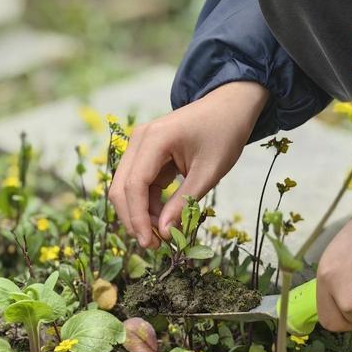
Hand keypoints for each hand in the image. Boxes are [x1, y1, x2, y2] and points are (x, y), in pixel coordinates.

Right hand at [109, 81, 268, 247]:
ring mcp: (140, 146)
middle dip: (134, 220)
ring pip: (126, 188)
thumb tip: (163, 233)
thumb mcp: (208, 172)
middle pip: (121, 188)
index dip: (138, 218)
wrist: (229, 106)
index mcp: (154, 139)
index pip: (134, 185)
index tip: (150, 244)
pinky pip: (138, 184)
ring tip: (163, 235)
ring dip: (140, 214)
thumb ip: (184, 202)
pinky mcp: (146, 153)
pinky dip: (148, 204)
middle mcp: (139, 140)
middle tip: (154, 246)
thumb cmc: (224, 133)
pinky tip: (164, 219)